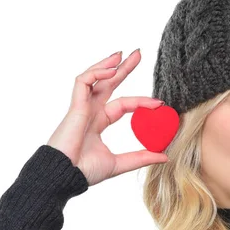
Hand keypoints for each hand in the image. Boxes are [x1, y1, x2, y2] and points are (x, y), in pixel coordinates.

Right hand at [47, 49, 167, 186]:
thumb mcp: (119, 164)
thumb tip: (165, 157)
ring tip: (124, 54)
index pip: (123, 105)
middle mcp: (90, 112)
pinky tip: (112, 70)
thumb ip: (141, 158)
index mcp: (98, 123)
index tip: (160, 102)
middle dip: (123, 68)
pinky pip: (83, 81)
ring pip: (94, 78)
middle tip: (138, 54)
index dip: (140, 101)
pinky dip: (97, 73)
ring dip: (108, 64)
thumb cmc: (83, 172)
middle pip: (108, 83)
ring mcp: (81, 108)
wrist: (64, 176)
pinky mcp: (75, 106)